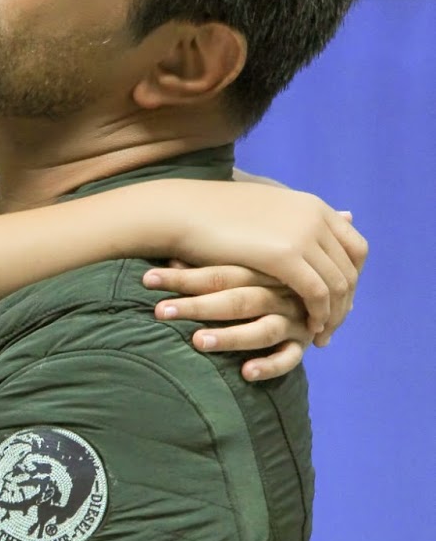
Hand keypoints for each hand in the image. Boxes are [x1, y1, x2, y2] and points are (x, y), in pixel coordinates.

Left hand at [143, 263, 310, 379]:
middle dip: (196, 306)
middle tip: (161, 311)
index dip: (182, 276)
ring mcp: (293, 319)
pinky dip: (269, 366)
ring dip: (230, 336)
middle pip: (237, 299)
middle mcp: (279, 292)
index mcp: (262, 268)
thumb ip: (210, 262)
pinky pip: (289, 358)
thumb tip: (167, 254)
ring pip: (262, 329)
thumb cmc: (269, 273)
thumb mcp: (247, 262)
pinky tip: (245, 373)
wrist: (324, 283)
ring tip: (197, 342)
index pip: (218, 272)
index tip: (147, 279)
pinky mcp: (302, 343)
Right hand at [157, 181, 365, 338]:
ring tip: (321, 334)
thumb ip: (301, 219)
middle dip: (345, 301)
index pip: (356, 248)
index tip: (339, 300)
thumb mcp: (268, 211)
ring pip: (338, 284)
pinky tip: (309, 328)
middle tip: (333, 324)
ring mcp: (304, 234)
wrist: (185, 211)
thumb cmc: (216, 214)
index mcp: (314, 206)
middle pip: (350, 269)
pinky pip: (317, 293)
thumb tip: (343, 217)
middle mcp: (316, 217)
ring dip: (334, 314)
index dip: (351, 278)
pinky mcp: (286, 255)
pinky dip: (318, 314)